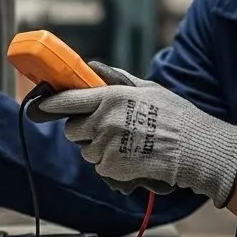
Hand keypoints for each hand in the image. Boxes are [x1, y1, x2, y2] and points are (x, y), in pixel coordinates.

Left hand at [33, 62, 236, 206]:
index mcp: (111, 97)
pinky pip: (101, 168)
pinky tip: (132, 158)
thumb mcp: (148, 89)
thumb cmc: (176, 116)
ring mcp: (107, 146)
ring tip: (127, 144)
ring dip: (99, 149)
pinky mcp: (113, 168)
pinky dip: (112, 166)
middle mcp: (104, 121)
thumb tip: (94, 68)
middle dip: (84, 130)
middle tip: (107, 129)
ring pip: (87, 150)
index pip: (68, 100)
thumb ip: (116, 80)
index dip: (51, 104)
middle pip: (72, 130)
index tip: (40, 106)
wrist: (196, 149)